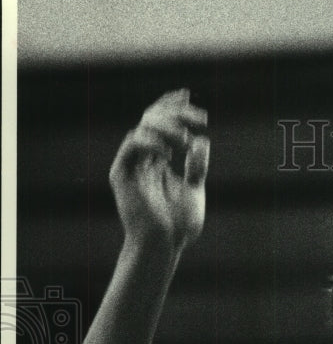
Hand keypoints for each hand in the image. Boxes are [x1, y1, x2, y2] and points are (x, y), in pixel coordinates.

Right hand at [109, 89, 208, 249]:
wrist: (163, 246)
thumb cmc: (178, 226)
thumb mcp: (194, 189)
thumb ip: (196, 165)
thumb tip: (201, 140)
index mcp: (158, 159)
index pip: (160, 122)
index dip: (171, 105)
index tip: (188, 97)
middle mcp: (142, 157)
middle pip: (152, 118)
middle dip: (176, 112)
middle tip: (200, 118)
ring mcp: (131, 164)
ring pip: (144, 127)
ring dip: (168, 127)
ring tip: (186, 141)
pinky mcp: (121, 173)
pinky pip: (132, 144)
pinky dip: (151, 141)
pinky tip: (169, 152)